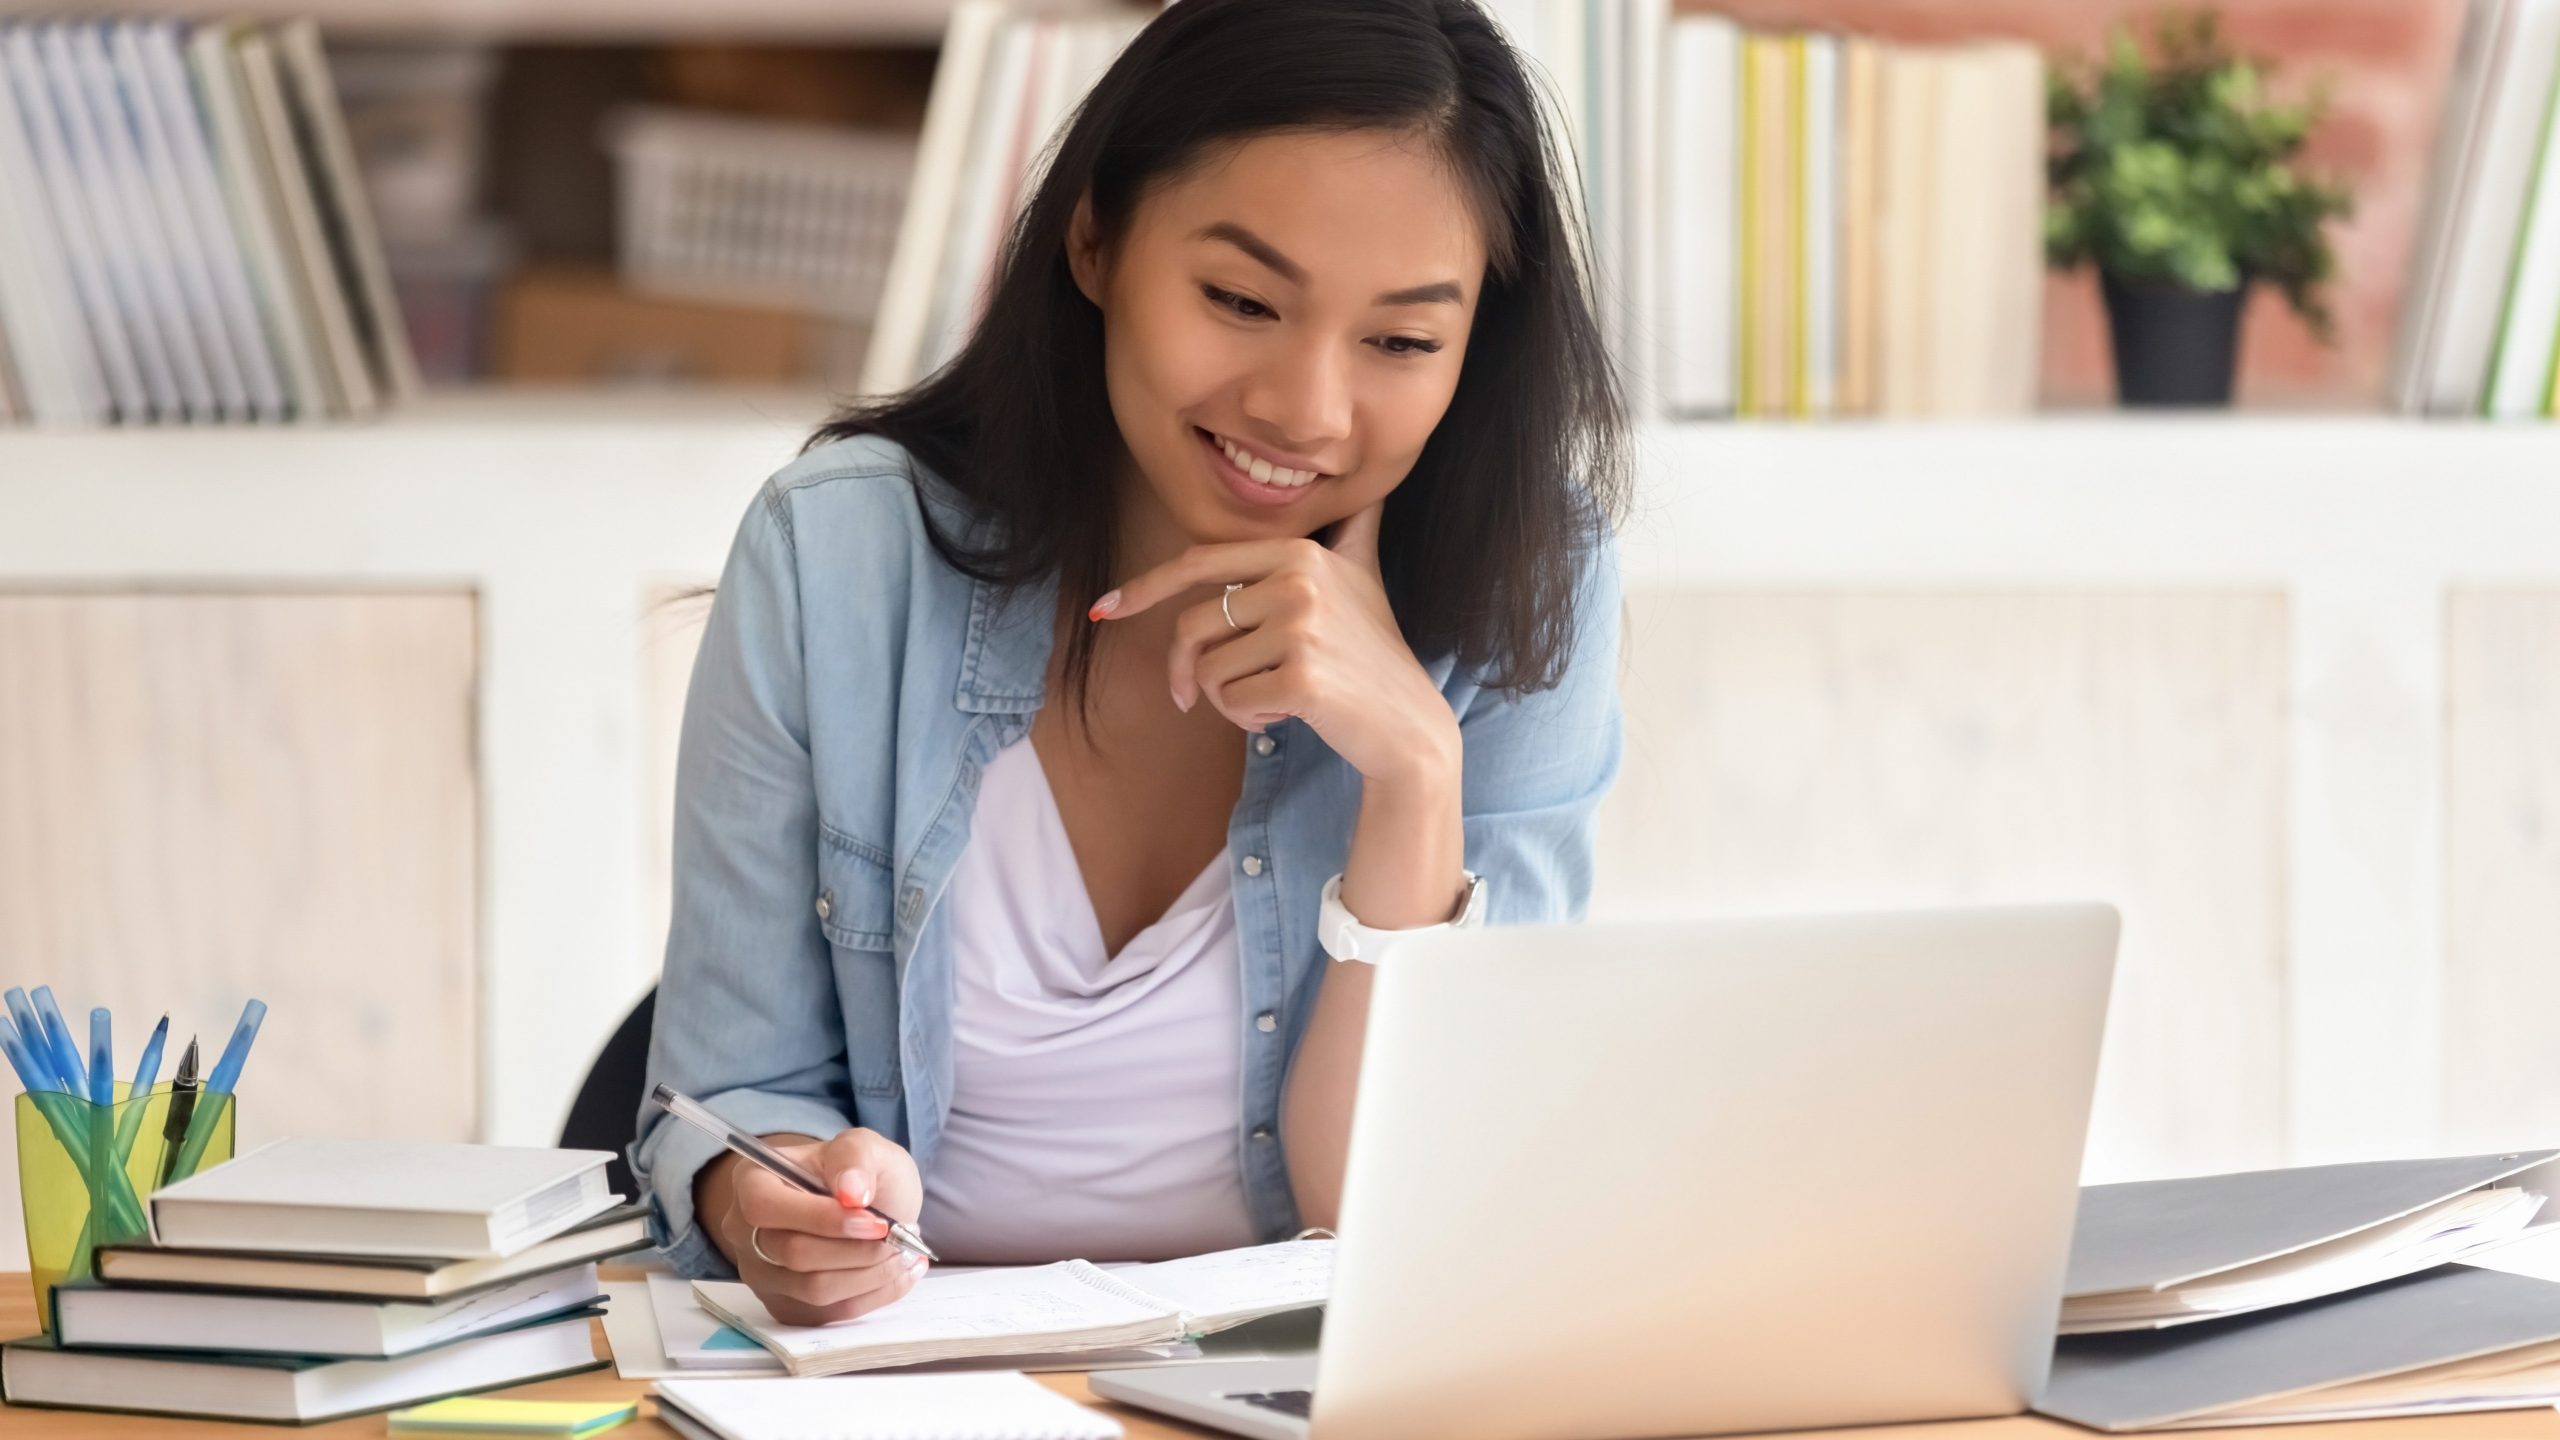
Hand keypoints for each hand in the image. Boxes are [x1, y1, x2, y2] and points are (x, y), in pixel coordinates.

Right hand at [717, 1128, 927, 1325]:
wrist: (861, 1204)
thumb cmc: (855, 1172)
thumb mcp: (862, 1146)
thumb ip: (855, 1157)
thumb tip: (853, 1191)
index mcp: (751, 1181)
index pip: (765, 1207)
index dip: (821, 1218)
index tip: (876, 1221)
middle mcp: (745, 1233)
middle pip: (793, 1254)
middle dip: (858, 1249)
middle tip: (899, 1235)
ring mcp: (763, 1275)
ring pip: (814, 1290)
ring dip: (871, 1274)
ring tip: (904, 1250)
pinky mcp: (788, 1306)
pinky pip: (830, 1313)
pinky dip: (875, 1294)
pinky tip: (899, 1271)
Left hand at [1089, 502, 1458, 786]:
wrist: (1409, 724)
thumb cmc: (1374, 653)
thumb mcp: (1363, 577)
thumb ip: (1352, 529)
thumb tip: (1368, 487)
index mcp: (1298, 552)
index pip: (1199, 562)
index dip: (1145, 587)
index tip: (1107, 609)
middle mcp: (1299, 580)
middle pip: (1193, 625)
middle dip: (1185, 670)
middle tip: (1195, 697)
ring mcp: (1302, 628)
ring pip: (1208, 670)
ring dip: (1226, 700)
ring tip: (1272, 698)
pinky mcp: (1301, 678)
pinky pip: (1230, 702)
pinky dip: (1247, 719)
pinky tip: (1288, 714)